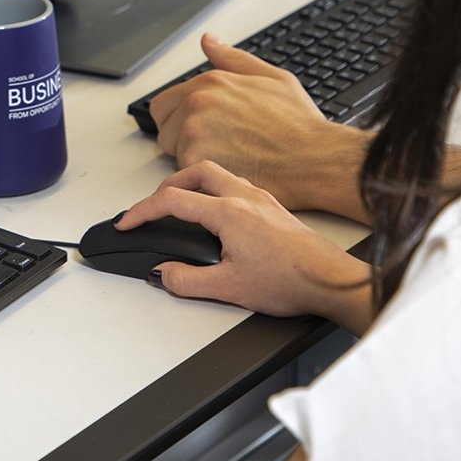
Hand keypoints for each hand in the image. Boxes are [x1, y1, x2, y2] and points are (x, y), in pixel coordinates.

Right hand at [120, 161, 374, 332]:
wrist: (331, 280)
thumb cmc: (293, 280)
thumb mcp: (229, 288)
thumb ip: (187, 280)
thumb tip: (163, 273)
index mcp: (228, 212)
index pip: (172, 201)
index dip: (141, 211)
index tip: (128, 223)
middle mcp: (245, 197)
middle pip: (194, 172)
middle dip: (165, 185)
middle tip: (151, 206)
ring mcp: (262, 199)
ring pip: (217, 173)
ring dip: (191, 183)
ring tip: (179, 204)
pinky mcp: (274, 206)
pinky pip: (235, 183)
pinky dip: (214, 188)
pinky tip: (216, 210)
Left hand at [148, 34, 371, 220]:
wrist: (315, 159)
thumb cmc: (298, 124)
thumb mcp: (272, 78)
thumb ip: (232, 59)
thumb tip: (209, 41)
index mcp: (210, 82)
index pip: (165, 103)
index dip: (181, 119)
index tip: (203, 130)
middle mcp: (197, 103)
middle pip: (164, 128)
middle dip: (183, 139)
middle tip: (219, 148)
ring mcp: (195, 131)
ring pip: (172, 152)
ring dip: (192, 158)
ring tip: (228, 159)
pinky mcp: (197, 160)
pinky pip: (183, 173)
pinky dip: (201, 178)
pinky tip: (228, 172)